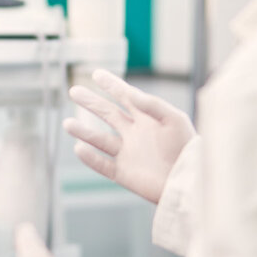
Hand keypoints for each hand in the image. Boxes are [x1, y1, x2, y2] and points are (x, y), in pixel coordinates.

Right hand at [63, 68, 195, 202]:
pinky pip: (103, 164)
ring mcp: (128, 153)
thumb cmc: (187, 149)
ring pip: (100, 140)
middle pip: (108, 114)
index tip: (96, 74)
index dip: (112, 85)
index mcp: (148, 118)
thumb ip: (153, 105)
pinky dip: (90, 158)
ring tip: (67, 123)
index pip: (125, 97)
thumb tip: (130, 93)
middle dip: (91, 102)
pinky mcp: (125, 173)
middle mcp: (135, 133)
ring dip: (83, 132)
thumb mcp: (175, 120)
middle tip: (73, 91)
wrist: (190, 182)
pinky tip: (79, 148)